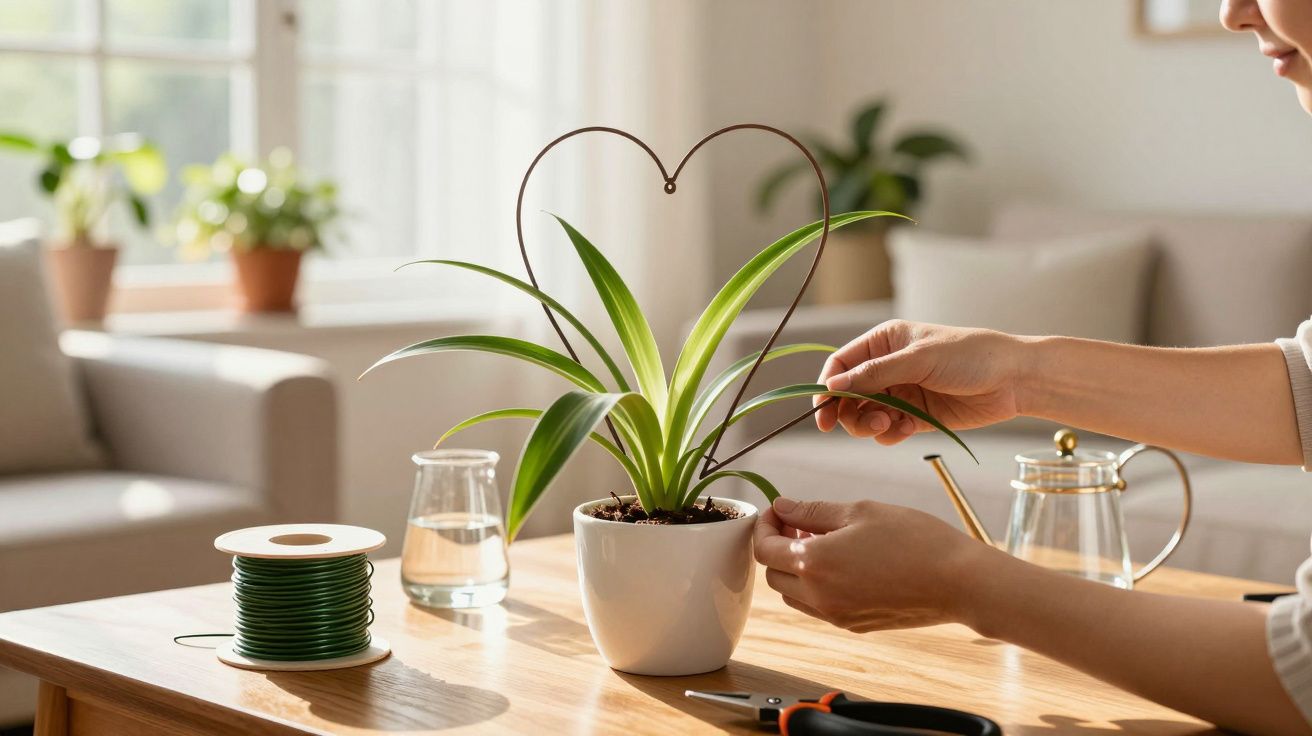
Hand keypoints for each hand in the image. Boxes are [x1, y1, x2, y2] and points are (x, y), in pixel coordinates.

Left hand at [753, 497, 989, 632]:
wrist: (958, 581)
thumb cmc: (914, 539)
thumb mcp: (860, 511)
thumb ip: (813, 511)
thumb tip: (782, 507)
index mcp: (813, 563)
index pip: (764, 549)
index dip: (765, 526)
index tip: (779, 511)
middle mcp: (817, 595)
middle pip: (773, 574)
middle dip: (778, 547)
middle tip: (801, 523)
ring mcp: (835, 615)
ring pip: (792, 595)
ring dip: (795, 569)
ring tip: (824, 542)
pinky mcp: (854, 625)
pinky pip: (818, 607)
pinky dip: (816, 586)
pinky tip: (842, 563)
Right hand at [814, 320, 1029, 443]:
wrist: (1014, 380)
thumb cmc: (971, 356)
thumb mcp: (919, 359)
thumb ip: (874, 374)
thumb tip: (833, 384)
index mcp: (884, 342)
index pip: (840, 364)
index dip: (826, 387)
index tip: (822, 413)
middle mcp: (888, 367)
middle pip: (847, 395)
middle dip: (850, 412)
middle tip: (869, 423)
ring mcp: (901, 393)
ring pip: (864, 416)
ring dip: (870, 426)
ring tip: (890, 426)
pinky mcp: (916, 417)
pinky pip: (888, 431)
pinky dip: (890, 435)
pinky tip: (909, 430)